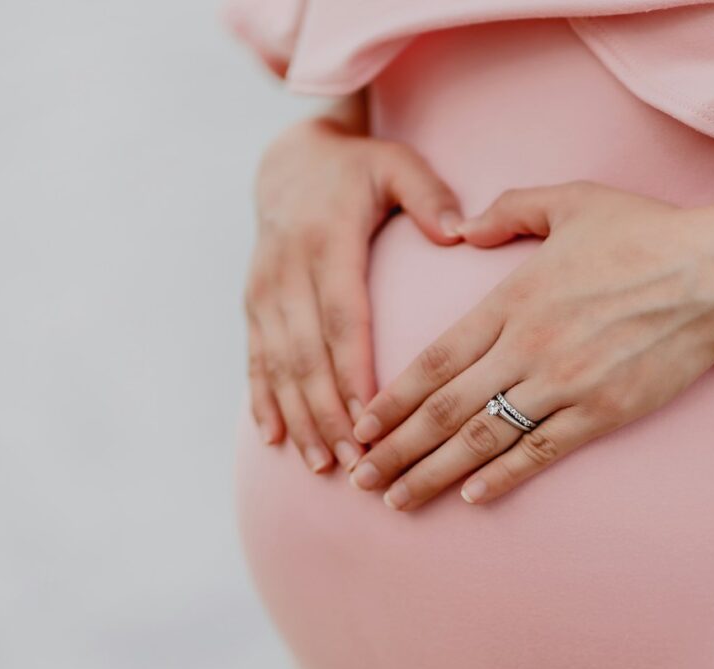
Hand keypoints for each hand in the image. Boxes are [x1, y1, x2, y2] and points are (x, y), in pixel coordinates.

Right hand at [246, 117, 462, 472]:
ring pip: (278, 364)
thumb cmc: (359, 169)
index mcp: (327, 242)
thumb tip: (459, 232)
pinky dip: (262, 400)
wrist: (289, 160)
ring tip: (323, 463)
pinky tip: (274, 439)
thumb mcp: (397, 166)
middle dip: (328, 412)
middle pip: (307, 354)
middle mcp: (287, 271)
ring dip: (299, 417)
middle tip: (356, 461)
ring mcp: (265, 292)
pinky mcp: (253, 305)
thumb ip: (429, 196)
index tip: (371, 415)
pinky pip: (255, 359)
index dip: (352, 369)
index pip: (342, 317)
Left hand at [346, 182, 713, 508]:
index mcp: (512, 300)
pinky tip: (472, 497)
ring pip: (484, 439)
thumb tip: (464, 226)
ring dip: (434, 473)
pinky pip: (541, 451)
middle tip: (359, 478)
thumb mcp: (572, 201)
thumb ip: (510, 210)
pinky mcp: (602, 412)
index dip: (393, 398)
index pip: (435, 359)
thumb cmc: (646, 234)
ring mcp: (564, 384)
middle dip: (395, 448)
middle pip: (445, 408)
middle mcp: (528, 347)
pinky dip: (503, 477)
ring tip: (397, 499)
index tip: (361, 425)